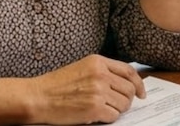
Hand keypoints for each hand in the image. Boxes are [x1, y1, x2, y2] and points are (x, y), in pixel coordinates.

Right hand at [27, 54, 144, 124]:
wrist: (38, 97)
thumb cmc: (56, 85)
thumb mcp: (82, 68)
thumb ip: (102, 71)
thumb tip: (124, 83)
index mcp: (98, 61)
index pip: (129, 71)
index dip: (138, 84)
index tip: (141, 93)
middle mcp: (101, 74)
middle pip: (129, 90)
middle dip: (126, 100)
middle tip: (116, 105)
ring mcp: (98, 91)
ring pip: (123, 105)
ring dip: (116, 110)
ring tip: (101, 109)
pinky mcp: (95, 107)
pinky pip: (113, 116)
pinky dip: (107, 118)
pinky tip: (95, 115)